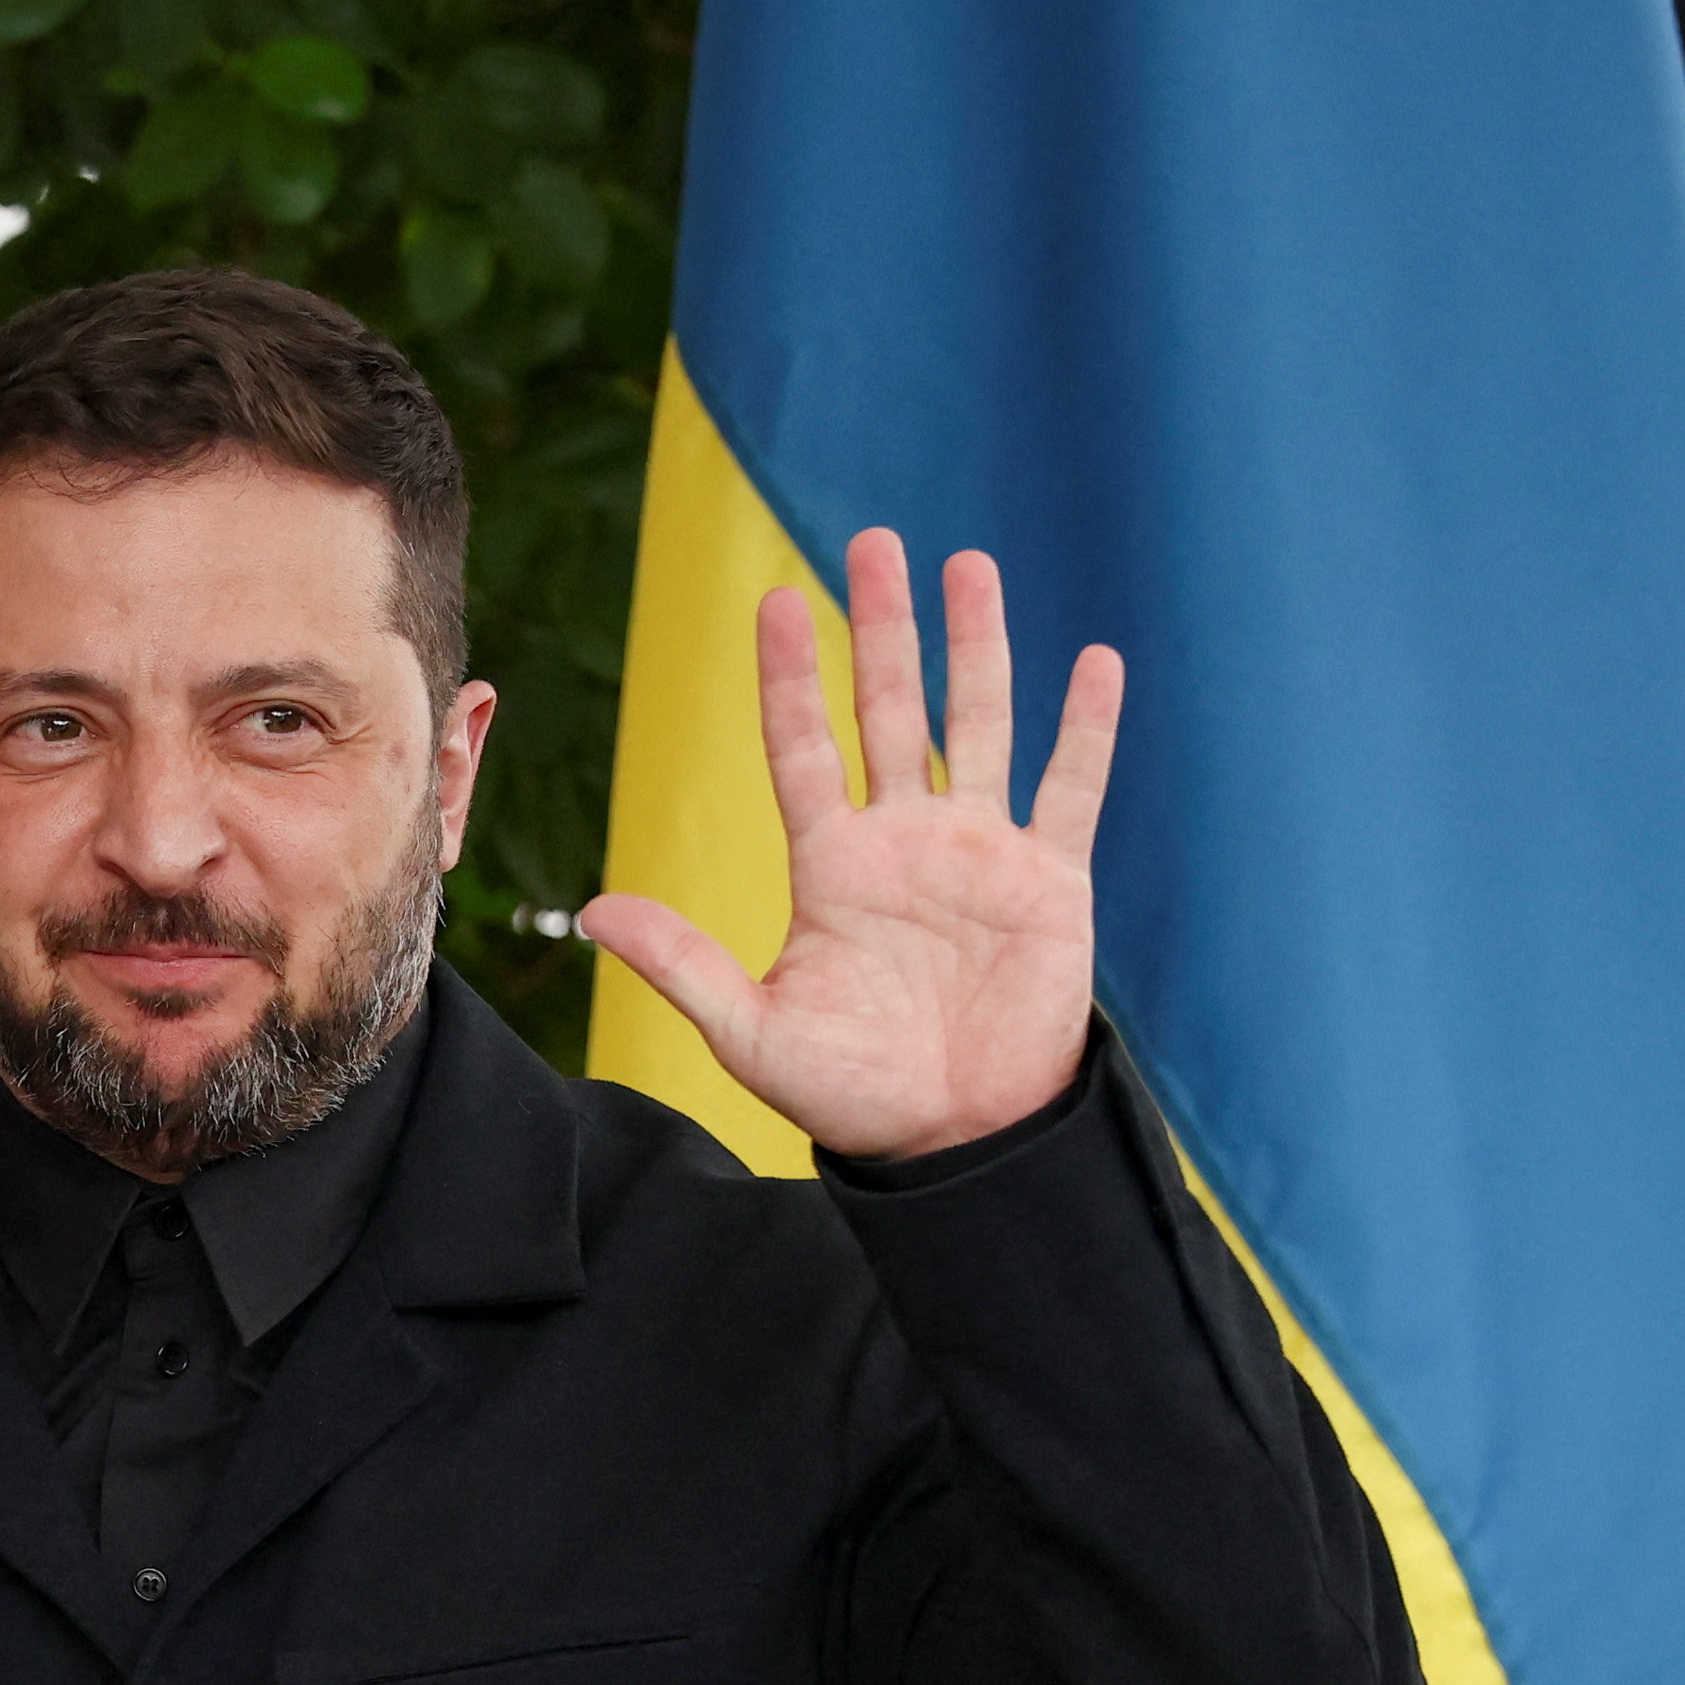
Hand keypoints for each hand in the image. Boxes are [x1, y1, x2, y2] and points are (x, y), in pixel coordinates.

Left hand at [581, 526, 1113, 1160]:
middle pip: (889, 710)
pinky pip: (1071, 788)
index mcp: (833, 865)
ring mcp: (981, 854)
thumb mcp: (752, 1032)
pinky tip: (1094, 660)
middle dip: (883, 627)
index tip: (774, 603)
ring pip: (979, 724)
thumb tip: (590, 914)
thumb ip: (682, 964)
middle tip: (873, 543)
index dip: (790, 677)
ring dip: (978, 647)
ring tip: (968, 565)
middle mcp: (905, 841)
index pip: (804, 747)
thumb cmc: (852, 1095)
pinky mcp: (1051, 881)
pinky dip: (1085, 728)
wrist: (955, 1141)